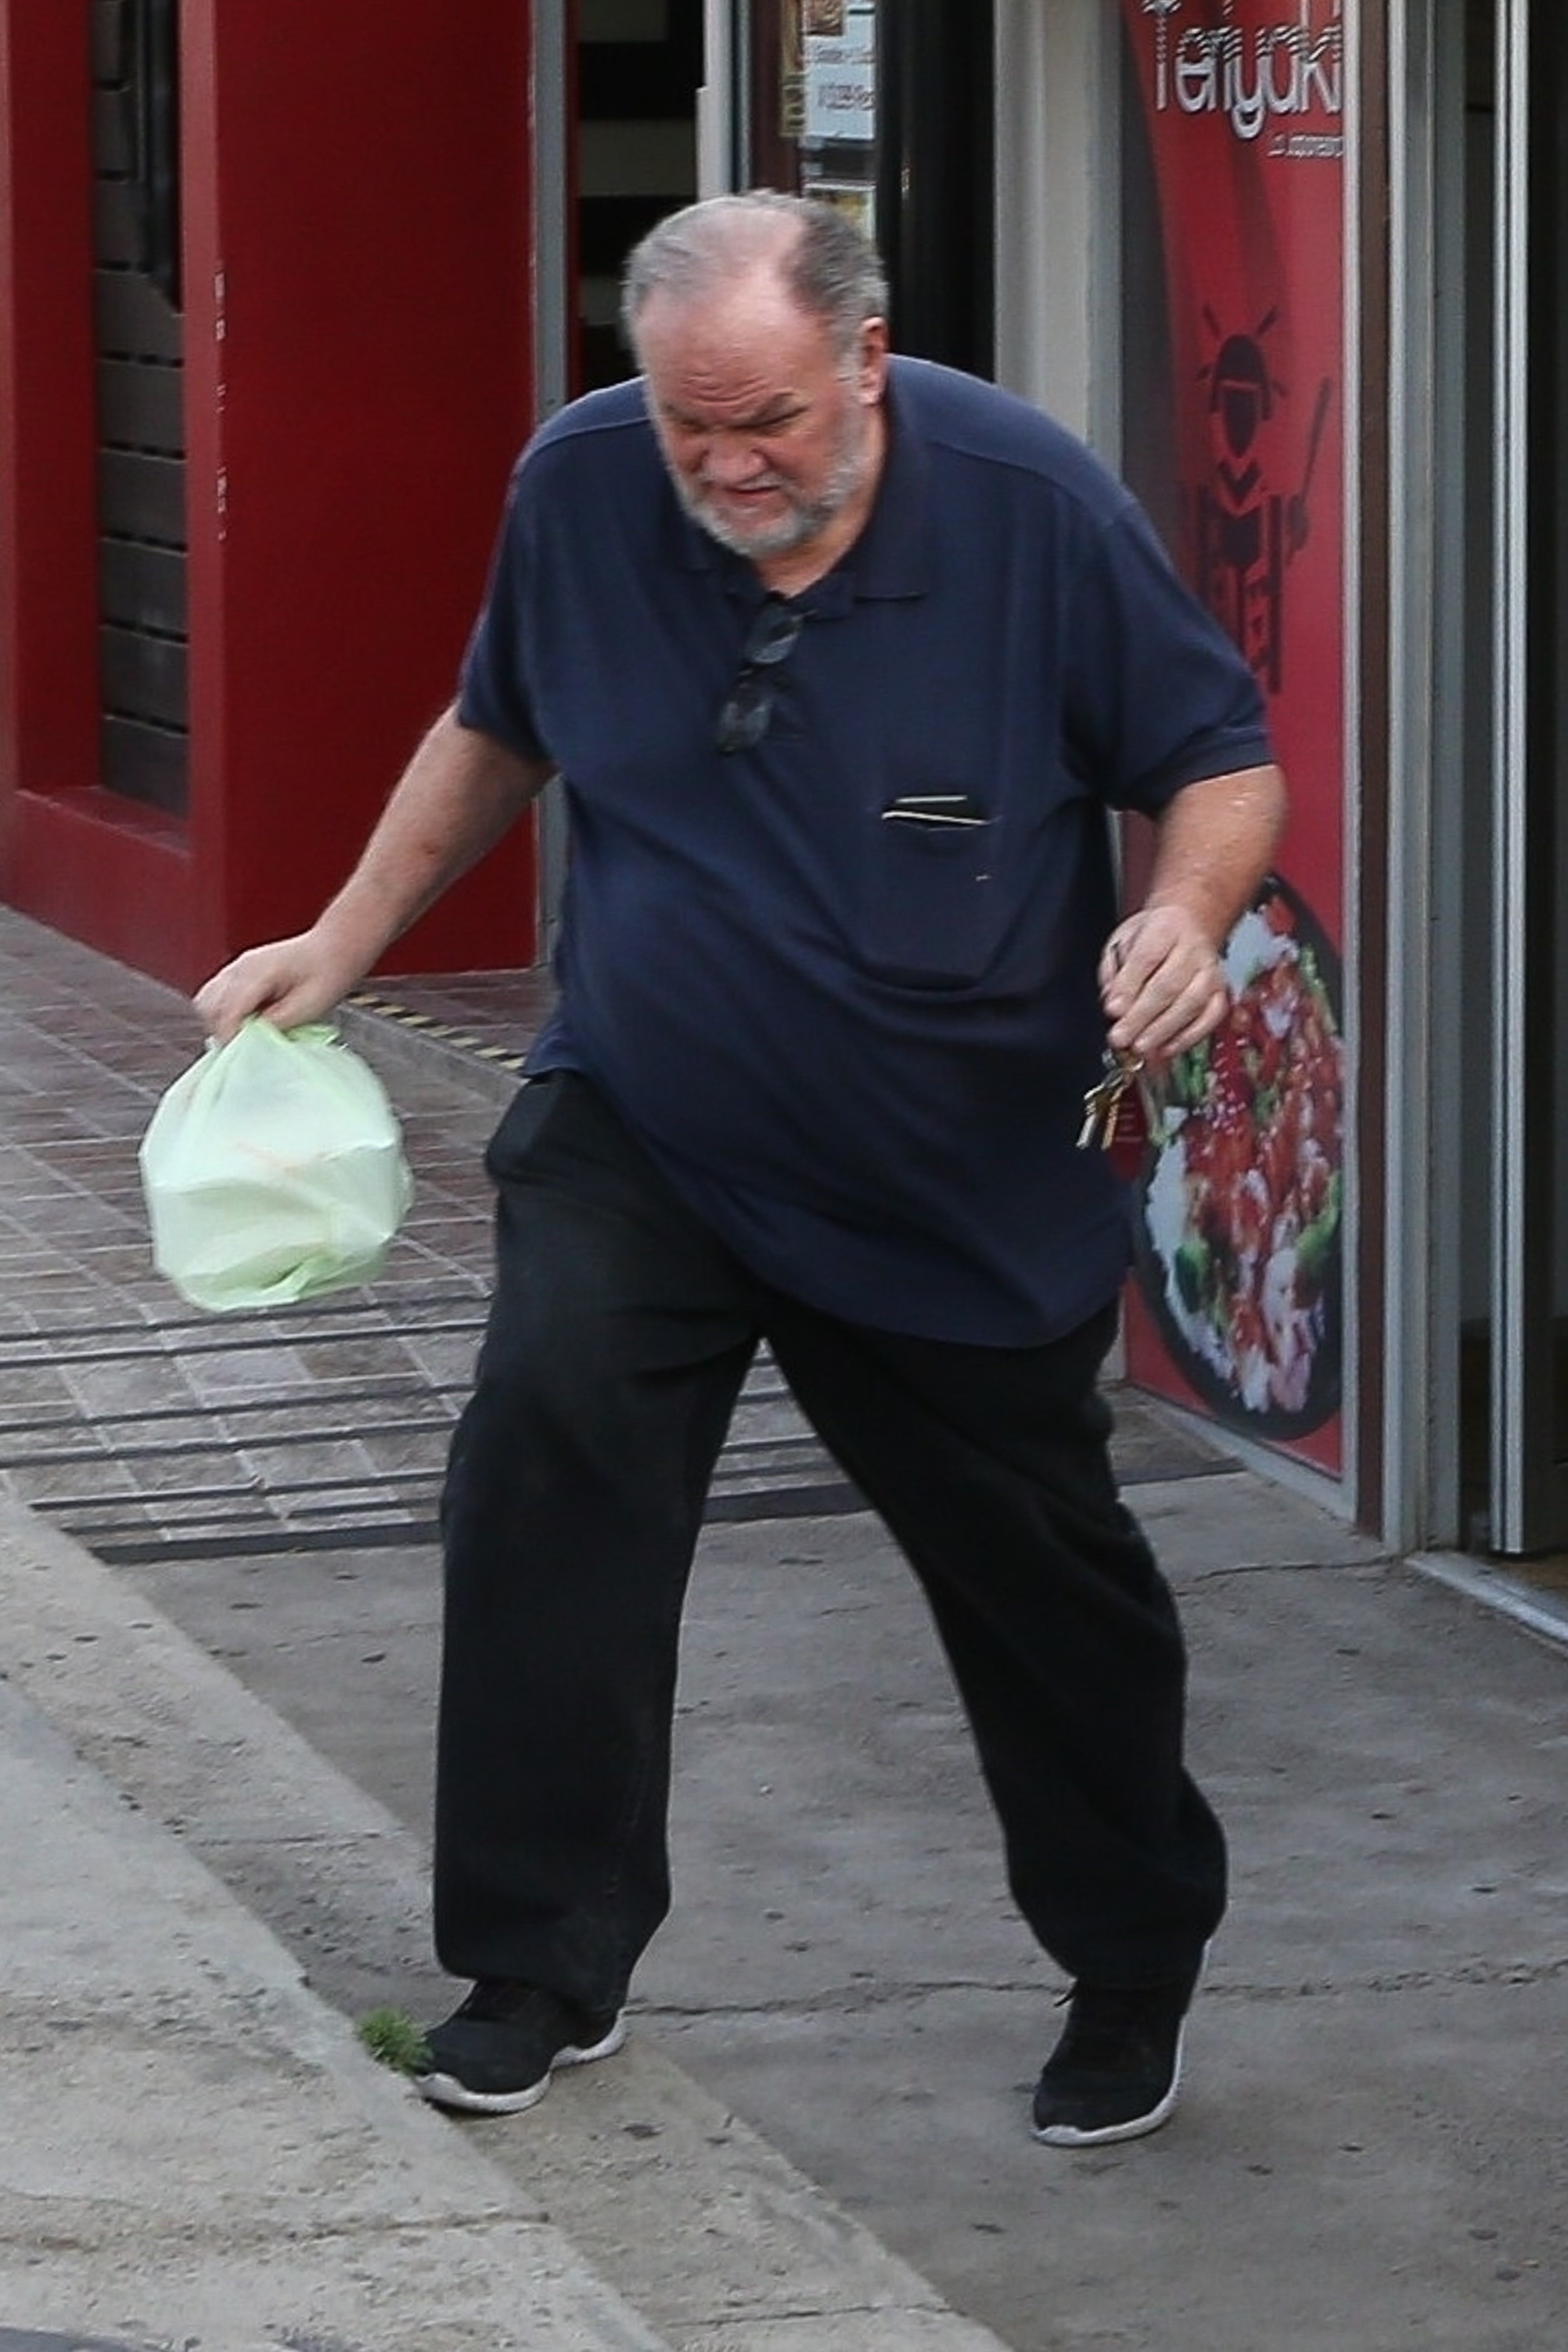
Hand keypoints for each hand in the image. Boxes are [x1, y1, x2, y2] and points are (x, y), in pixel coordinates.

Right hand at [192, 930, 361, 1044]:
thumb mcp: (308, 1007)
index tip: (240, 1057)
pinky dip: (220, 1012)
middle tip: (244, 1048)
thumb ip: (276, 1023)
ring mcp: (236, 967)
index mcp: (258, 972)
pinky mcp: (237, 972)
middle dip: (222, 1030)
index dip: (230, 1037)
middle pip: (209, 1006)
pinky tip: (243, 1022)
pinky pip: (214, 995)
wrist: (333, 951)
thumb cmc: (327, 976)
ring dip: (218, 1022)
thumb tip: (251, 1039)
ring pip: (206, 1001)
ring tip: (243, 1035)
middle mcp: (241, 967)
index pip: (228, 1010)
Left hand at [1099, 904, 1228, 1063]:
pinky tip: (1166, 1048)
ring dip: (1163, 1029)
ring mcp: (1211, 971)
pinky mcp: (1220, 992)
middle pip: (1168, 984)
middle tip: (1121, 1036)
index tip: (1113, 1009)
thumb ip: (1113, 972)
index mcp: (1164, 927)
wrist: (1188, 927)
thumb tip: (1112, 1003)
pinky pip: (1209, 1017)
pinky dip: (1188, 1036)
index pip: (1146, 957)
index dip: (1129, 986)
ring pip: (1191, 1003)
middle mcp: (1193, 948)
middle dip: (1142, 1015)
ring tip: (1140, 1047)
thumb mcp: (1122, 942)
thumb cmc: (1152, 938)